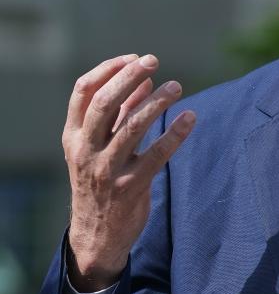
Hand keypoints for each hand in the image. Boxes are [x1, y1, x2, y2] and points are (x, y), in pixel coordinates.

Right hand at [62, 53, 194, 290]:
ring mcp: (107, 170)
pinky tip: (189, 118)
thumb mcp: (99, 147)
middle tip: (153, 61)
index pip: (83, 91)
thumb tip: (145, 81)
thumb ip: (120, 115)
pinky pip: (156, 156)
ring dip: (156, 102)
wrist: (96, 235)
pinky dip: (174, 134)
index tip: (134, 58)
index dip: (108, 69)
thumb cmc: (101, 182)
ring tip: (176, 86)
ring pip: (132, 127)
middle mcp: (86, 150)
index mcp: (73, 136)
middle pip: (104, 103)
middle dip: (129, 77)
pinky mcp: (131, 187)